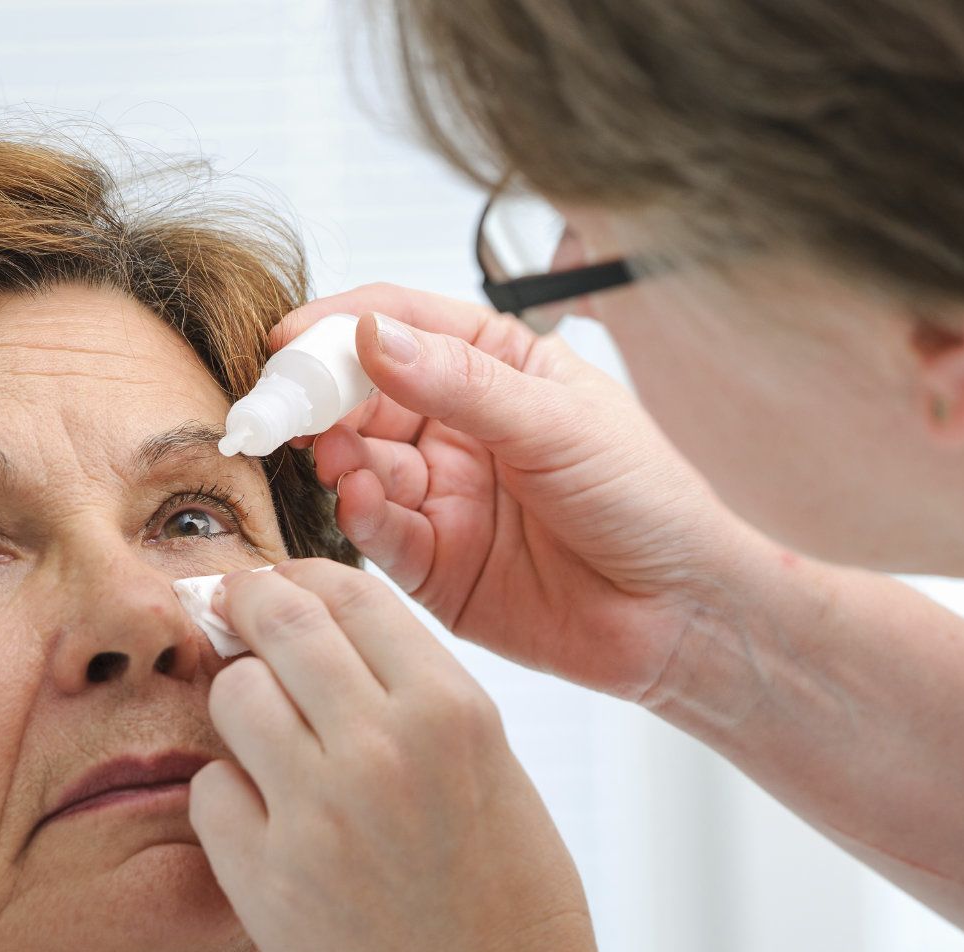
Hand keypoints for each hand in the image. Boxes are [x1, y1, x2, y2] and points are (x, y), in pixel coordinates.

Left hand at [189, 559, 653, 951]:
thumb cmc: (514, 903)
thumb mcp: (493, 767)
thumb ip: (414, 694)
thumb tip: (326, 631)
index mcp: (454, 710)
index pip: (353, 592)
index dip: (305, 576)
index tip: (283, 587)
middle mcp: (384, 747)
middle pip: (279, 621)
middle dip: (248, 606)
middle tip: (233, 612)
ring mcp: (318, 814)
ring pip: (233, 694)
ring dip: (240, 703)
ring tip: (265, 738)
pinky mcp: (266, 881)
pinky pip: (210, 790)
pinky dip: (228, 795)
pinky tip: (264, 820)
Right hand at [272, 284, 758, 700]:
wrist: (680, 613)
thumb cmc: (646, 502)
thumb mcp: (558, 424)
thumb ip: (461, 384)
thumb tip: (372, 336)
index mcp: (499, 368)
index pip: (404, 325)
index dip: (341, 326)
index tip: (290, 340)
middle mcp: (461, 427)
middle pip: (365, 394)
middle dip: (321, 397)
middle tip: (283, 406)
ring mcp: (444, 495)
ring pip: (362, 462)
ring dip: (339, 455)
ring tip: (335, 457)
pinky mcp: (434, 564)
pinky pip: (378, 532)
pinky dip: (359, 514)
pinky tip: (359, 499)